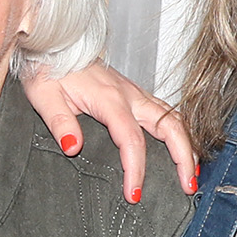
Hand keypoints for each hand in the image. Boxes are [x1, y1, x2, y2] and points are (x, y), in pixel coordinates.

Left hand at [20, 60, 199, 202]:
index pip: (131, 140)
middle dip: (183, 157)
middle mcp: (128, 94)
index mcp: (109, 98)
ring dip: (186, 144)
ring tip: (191, 171)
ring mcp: (134, 92)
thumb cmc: (48, 69)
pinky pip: (165, 112)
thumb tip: (73, 147)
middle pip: (169, 126)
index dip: (136, 169)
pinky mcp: (133, 92)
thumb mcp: (44, 97)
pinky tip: (180, 147)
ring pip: (173, 118)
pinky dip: (178, 131)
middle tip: (187, 184)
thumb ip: (60, 123)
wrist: (54, 43)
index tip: (134, 193)